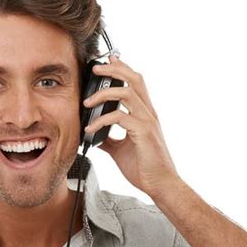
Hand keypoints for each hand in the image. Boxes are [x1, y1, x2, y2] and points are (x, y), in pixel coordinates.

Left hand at [82, 55, 179, 196]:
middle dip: (114, 69)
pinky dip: (101, 120)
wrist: (160, 185)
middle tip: (95, 68)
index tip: (107, 62)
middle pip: (134, 79)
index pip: (135, 83)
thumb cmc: (144, 168)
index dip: (122, 69)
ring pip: (127, 93)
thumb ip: (108, 138)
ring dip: (104, 93)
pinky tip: (90, 129)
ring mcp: (147, 121)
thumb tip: (92, 134)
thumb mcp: (119, 150)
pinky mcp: (143, 133)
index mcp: (144, 115)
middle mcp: (148, 114)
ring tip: (86, 101)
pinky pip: (120, 117)